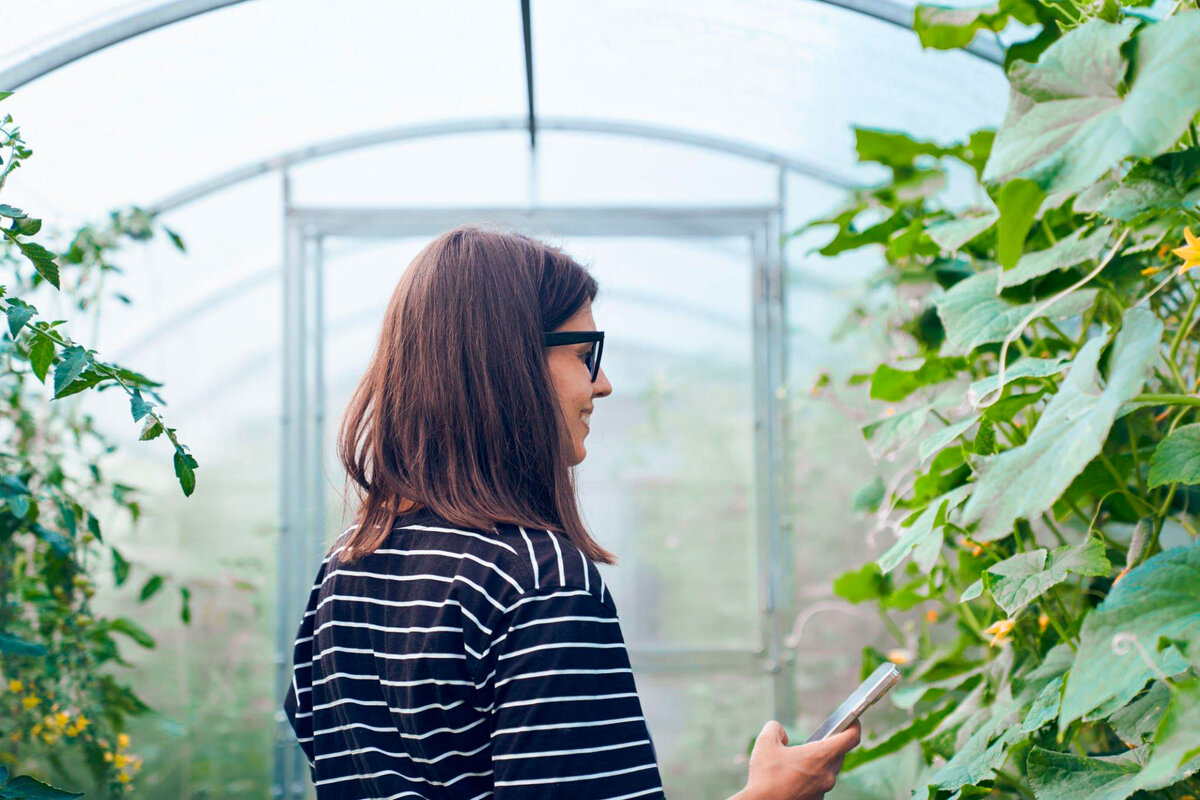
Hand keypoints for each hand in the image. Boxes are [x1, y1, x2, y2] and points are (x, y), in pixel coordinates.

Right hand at [736, 719, 860, 799]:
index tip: (852, 719)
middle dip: (831, 744)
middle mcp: (828, 774)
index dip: (854, 725)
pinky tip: (795, 775)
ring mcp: (823, 789)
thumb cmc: (765, 776)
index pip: (851, 738)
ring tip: (802, 757)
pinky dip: (812, 776)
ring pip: (829, 769)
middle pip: (839, 753)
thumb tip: (782, 733)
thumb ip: (776, 729)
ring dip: (820, 761)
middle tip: (820, 737)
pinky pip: (820, 783)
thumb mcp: (765, 743)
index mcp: (821, 756)